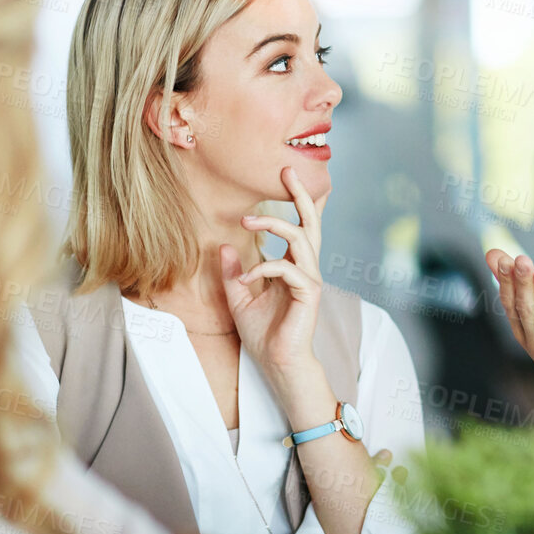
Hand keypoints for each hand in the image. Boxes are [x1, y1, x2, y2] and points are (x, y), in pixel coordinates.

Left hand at [222, 167, 329, 378]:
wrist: (276, 363)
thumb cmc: (263, 334)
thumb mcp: (238, 298)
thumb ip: (232, 272)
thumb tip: (224, 246)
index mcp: (293, 267)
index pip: (300, 228)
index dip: (301, 201)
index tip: (291, 175)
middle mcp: (305, 268)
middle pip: (310, 223)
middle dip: (301, 195)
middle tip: (286, 170)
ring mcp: (310, 280)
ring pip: (299, 237)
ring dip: (272, 224)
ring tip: (245, 219)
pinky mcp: (309, 293)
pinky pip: (287, 268)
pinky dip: (263, 268)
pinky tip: (245, 279)